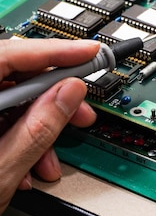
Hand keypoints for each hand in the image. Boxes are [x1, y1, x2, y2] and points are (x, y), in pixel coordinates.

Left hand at [0, 38, 99, 213]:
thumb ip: (38, 128)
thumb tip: (69, 93)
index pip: (7, 56)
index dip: (53, 52)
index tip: (87, 52)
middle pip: (10, 78)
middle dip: (52, 98)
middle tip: (80, 112)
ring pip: (7, 102)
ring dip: (38, 127)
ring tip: (52, 157)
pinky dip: (18, 137)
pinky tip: (29, 164)